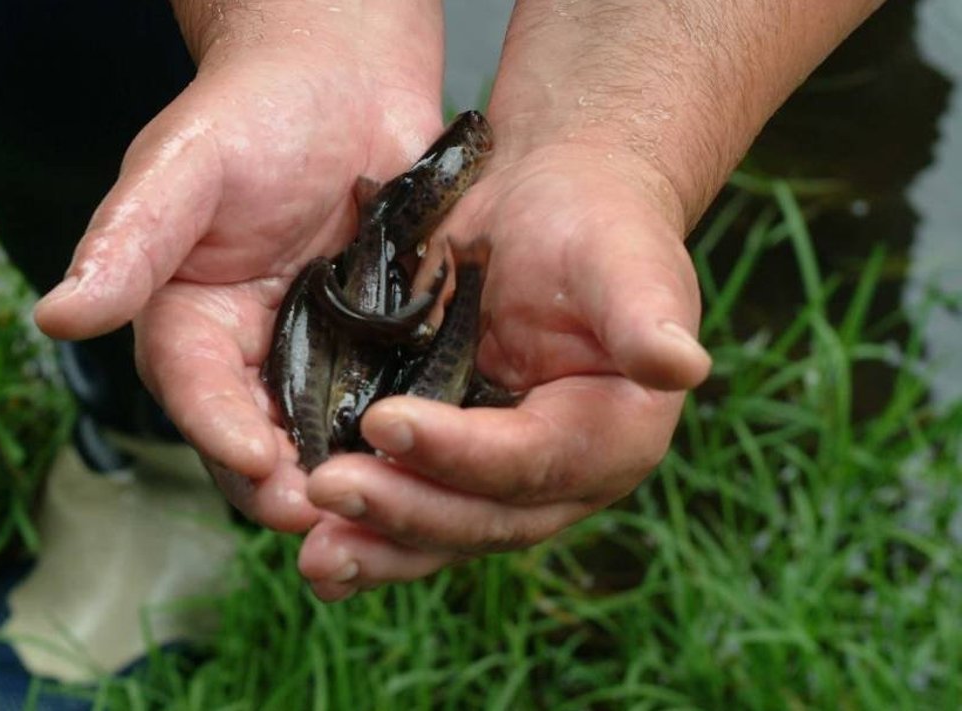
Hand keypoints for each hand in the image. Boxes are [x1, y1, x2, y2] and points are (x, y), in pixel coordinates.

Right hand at [33, 2, 445, 532]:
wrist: (343, 80)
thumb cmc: (251, 111)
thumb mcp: (184, 168)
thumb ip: (129, 241)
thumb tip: (57, 313)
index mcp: (188, 324)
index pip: (194, 391)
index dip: (219, 431)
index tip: (254, 460)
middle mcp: (250, 357)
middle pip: (257, 441)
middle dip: (284, 481)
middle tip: (322, 507)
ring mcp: (323, 360)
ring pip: (327, 440)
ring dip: (350, 476)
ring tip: (383, 499)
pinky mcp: (385, 352)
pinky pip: (395, 405)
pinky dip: (410, 436)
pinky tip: (438, 456)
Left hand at [297, 141, 710, 598]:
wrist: (550, 206)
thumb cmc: (595, 222)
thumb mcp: (623, 256)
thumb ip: (646, 315)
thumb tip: (684, 364)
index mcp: (613, 435)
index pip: (532, 461)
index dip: (461, 452)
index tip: (383, 422)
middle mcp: (562, 476)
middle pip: (481, 517)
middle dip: (402, 510)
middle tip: (325, 492)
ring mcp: (503, 478)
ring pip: (441, 530)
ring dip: (375, 546)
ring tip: (311, 557)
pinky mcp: (454, 464)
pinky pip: (412, 504)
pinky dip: (366, 530)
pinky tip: (311, 542)